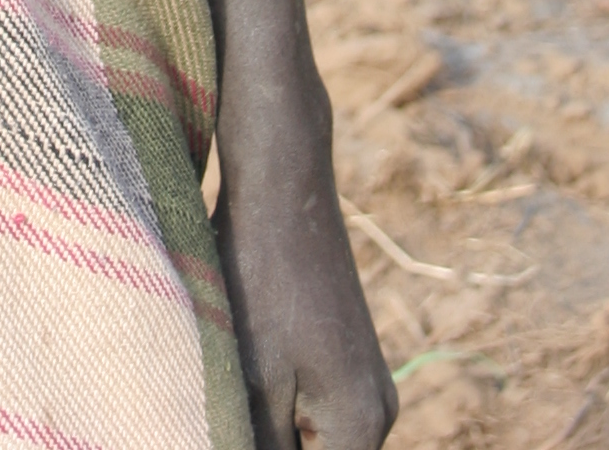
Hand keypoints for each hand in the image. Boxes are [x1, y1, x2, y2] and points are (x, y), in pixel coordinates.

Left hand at [215, 115, 396, 449]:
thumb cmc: (262, 278)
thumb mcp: (254, 380)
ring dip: (269, 425)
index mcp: (361, 428)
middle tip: (230, 396)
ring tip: (235, 378)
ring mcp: (368, 380)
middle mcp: (378, 412)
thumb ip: (263, 443)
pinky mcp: (349, 354)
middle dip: (266, 438)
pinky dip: (279, 400)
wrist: (284, 183)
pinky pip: (314, 405)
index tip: (232, 420)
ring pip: (312, 436)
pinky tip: (246, 361)